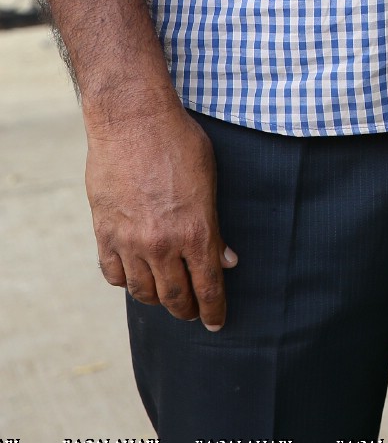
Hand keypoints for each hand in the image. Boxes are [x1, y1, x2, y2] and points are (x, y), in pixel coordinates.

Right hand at [84, 100, 236, 330]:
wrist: (132, 120)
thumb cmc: (178, 141)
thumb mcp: (210, 178)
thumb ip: (216, 224)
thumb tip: (226, 259)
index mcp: (195, 230)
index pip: (207, 286)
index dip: (214, 309)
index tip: (216, 322)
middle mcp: (162, 244)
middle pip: (175, 297)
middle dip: (187, 310)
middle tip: (193, 313)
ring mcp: (130, 241)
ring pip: (142, 292)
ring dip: (157, 299)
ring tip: (165, 296)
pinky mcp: (104, 233)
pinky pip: (113, 274)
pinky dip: (126, 281)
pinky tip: (135, 276)